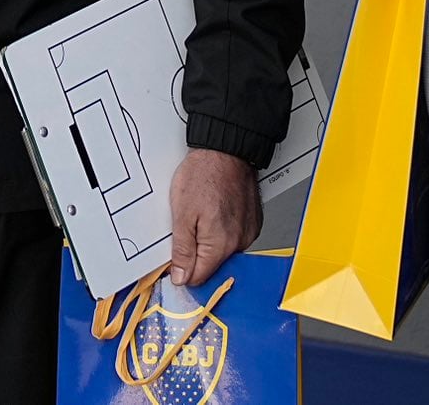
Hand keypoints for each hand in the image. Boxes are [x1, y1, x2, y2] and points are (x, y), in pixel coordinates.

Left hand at [167, 148, 260, 285]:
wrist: (226, 150)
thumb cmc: (203, 174)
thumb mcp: (182, 213)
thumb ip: (182, 250)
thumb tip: (181, 278)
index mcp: (220, 245)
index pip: (199, 278)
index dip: (182, 271)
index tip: (175, 260)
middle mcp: (239, 243)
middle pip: (212, 266)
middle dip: (196, 254)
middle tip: (187, 229)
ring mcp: (249, 233)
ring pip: (223, 252)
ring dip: (210, 242)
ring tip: (202, 216)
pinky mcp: (253, 223)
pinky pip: (234, 238)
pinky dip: (223, 231)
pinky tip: (214, 213)